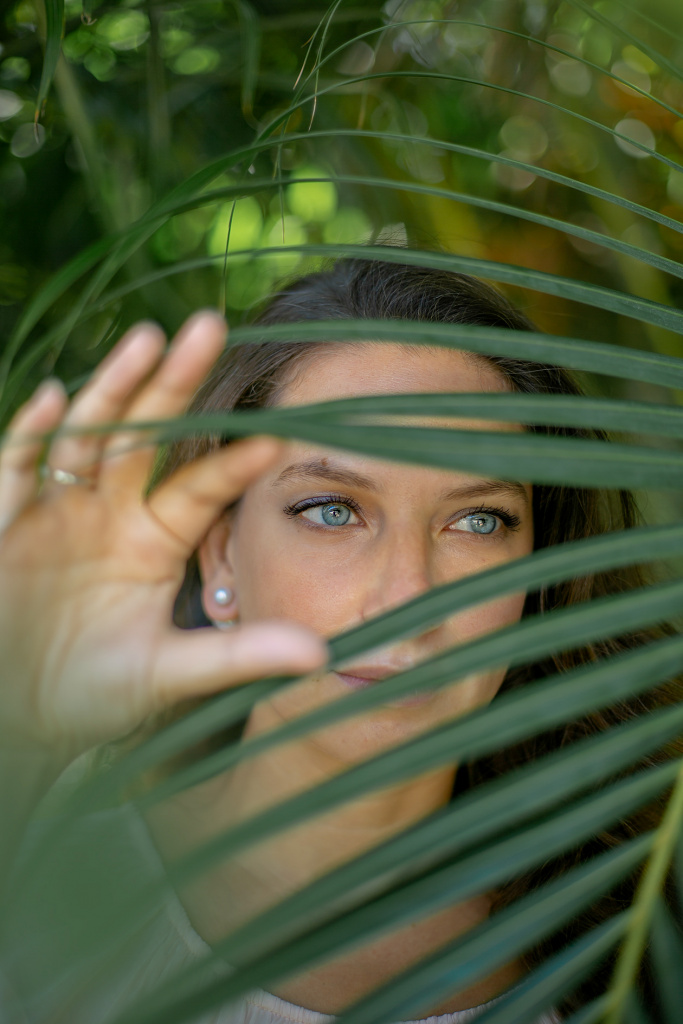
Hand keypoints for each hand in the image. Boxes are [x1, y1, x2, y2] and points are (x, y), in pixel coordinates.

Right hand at [0, 312, 326, 761]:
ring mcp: (56, 510)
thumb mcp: (169, 675)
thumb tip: (321, 655)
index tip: (275, 440)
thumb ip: (236, 657)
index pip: (199, 487)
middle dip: (174, 382)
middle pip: (145, 435)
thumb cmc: (96, 695)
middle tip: (212, 326)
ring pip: (87, 435)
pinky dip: (30, 436)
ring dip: (113, 388)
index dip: (231, 464)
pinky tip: (53, 399)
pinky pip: (17, 469)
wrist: (19, 717)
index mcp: (154, 538)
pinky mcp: (6, 521)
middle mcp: (110, 511)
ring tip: (148, 339)